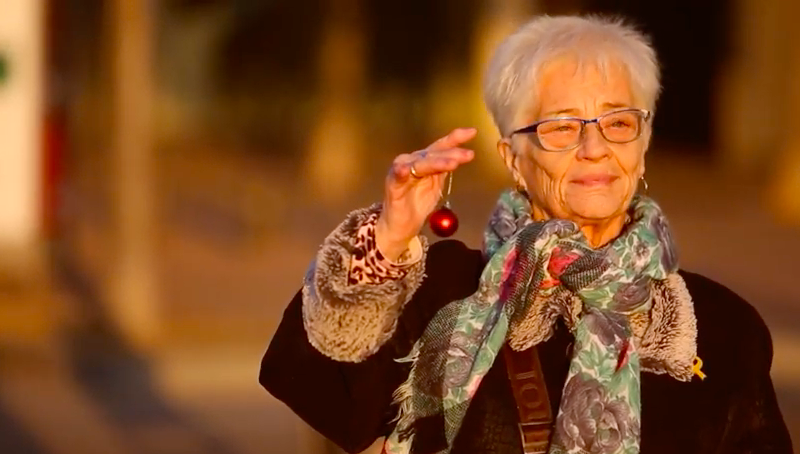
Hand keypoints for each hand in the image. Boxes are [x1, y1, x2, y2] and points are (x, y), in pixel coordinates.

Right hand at [375, 127, 476, 260]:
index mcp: (424, 160)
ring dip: (436, 162)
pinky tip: (405, 169)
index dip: (455, 138)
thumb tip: (462, 155)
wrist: (400, 225)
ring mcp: (401, 172)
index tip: (472, 132)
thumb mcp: (436, 184)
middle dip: (451, 153)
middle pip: (433, 154)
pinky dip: (400, 172)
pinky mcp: (393, 186)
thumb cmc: (417, 203)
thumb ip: (444, 169)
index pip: (440, 146)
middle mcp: (412, 161)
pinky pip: (397, 177)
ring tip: (452, 163)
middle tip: (468, 155)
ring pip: (420, 164)